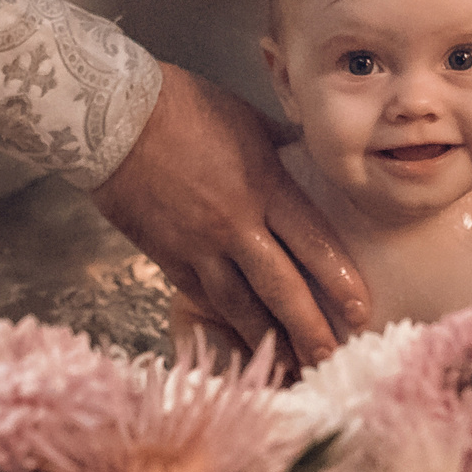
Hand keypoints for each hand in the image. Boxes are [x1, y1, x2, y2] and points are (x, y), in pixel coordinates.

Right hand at [91, 63, 367, 364]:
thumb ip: (282, 149)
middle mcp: (236, 224)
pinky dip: (224, 322)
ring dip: (268, 338)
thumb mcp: (248, 120)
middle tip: (332, 357)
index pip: (314, 244)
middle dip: (310, 328)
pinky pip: (202, 298)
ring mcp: (198, 245)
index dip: (340, 282)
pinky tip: (240, 339)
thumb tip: (308, 161)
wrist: (111, 118)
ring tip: (290, 366)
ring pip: (240, 305)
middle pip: (282, 287)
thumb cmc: (181, 106)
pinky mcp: (166, 257)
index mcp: (264, 186)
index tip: (360, 310)